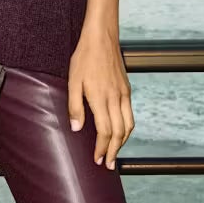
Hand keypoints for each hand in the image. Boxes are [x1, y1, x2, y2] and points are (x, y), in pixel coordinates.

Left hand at [67, 23, 134, 169]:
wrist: (102, 37)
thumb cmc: (84, 58)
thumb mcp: (73, 81)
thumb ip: (74, 106)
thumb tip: (76, 128)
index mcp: (100, 98)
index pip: (104, 131)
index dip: (101, 148)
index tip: (97, 159)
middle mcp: (115, 98)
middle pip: (119, 133)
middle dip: (113, 151)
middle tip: (108, 164)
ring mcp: (123, 94)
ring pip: (128, 125)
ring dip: (123, 142)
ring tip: (115, 153)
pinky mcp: (127, 89)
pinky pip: (130, 114)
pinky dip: (127, 128)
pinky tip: (121, 132)